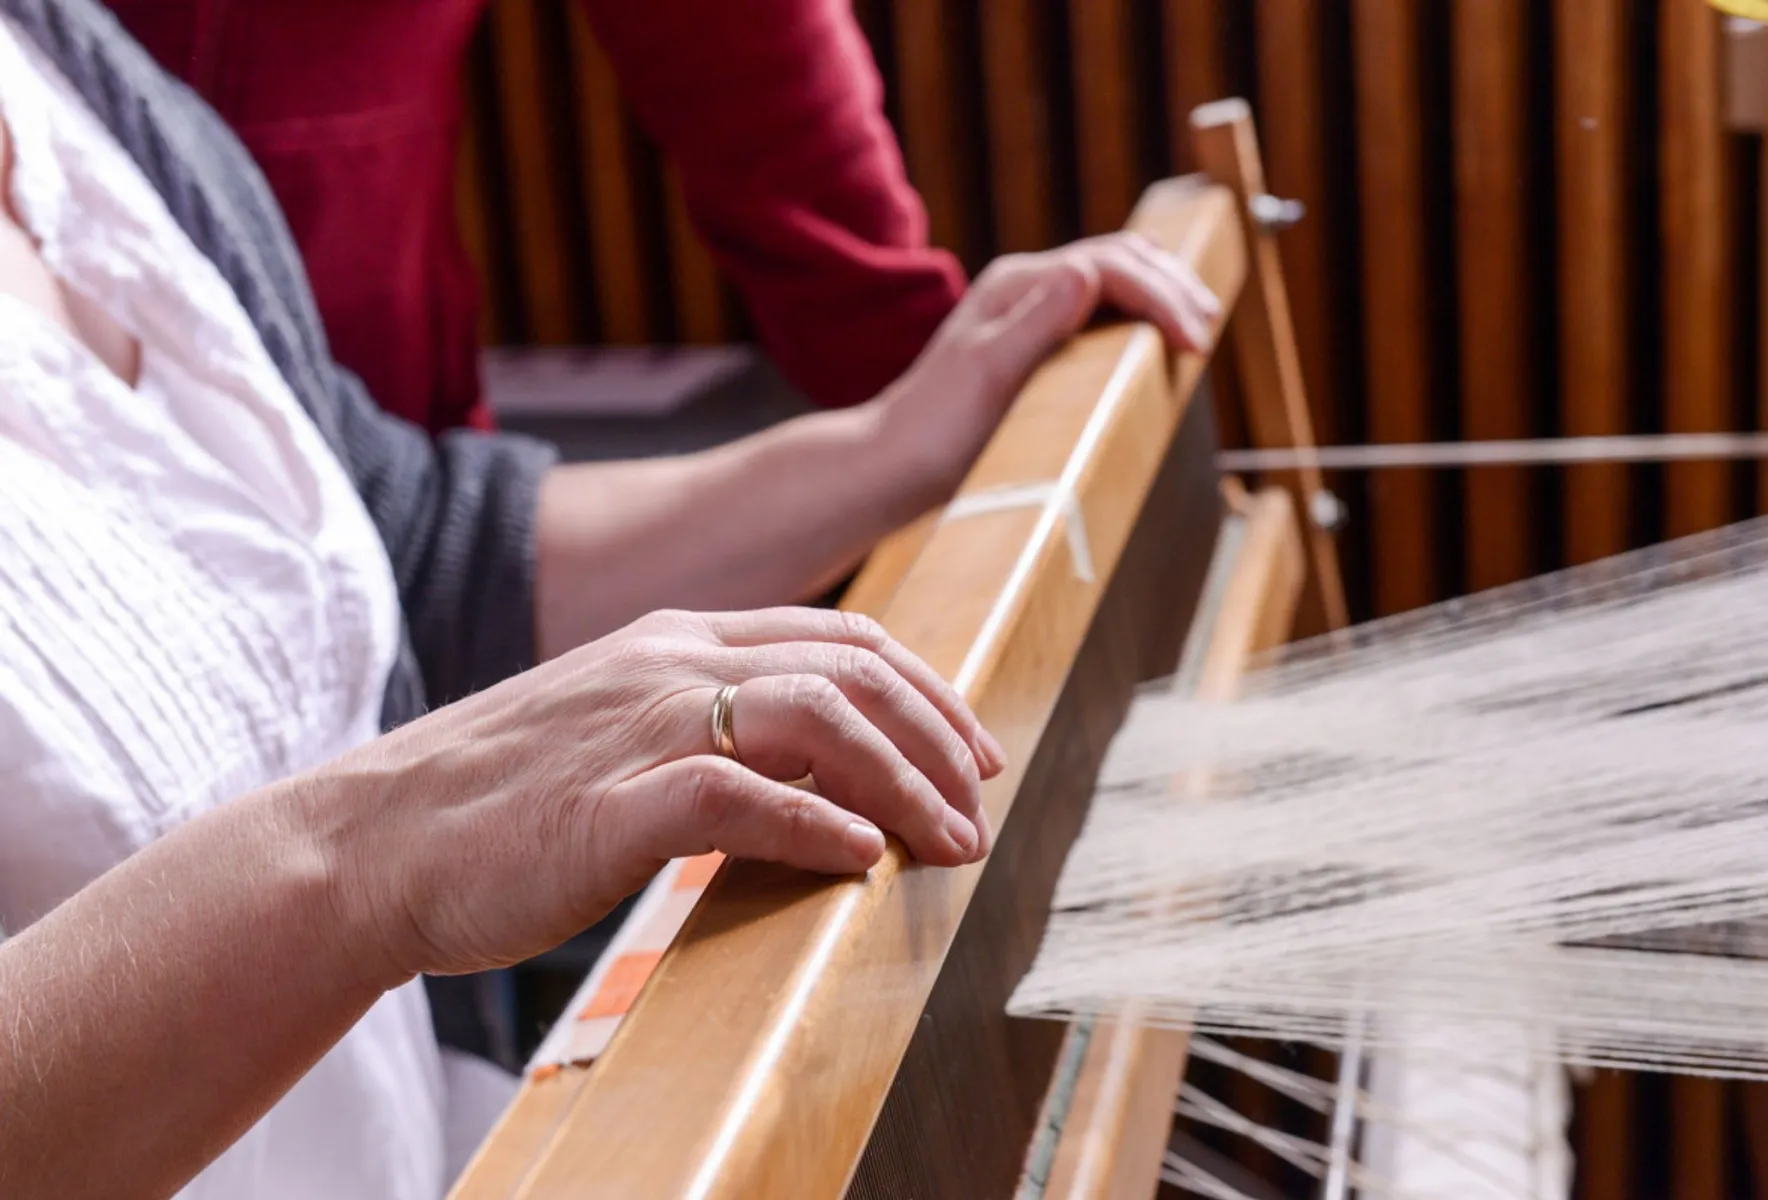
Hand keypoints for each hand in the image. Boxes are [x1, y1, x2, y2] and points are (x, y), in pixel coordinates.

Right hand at [311, 608, 1002, 977]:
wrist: (367, 842)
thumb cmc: (494, 800)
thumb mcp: (614, 728)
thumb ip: (707, 724)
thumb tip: (817, 770)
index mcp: (672, 639)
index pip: (838, 638)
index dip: (924, 689)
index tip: (973, 747)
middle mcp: (666, 664)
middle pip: (850, 671)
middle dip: (938, 736)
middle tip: (982, 805)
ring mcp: (637, 728)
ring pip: (816, 720)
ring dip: (904, 783)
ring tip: (950, 843)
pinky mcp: (606, 805)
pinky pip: (736, 797)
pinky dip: (816, 826)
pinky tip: (860, 861)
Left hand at [872, 231, 1221, 496]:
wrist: (893, 464)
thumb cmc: (935, 429)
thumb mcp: (986, 375)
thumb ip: (1035, 323)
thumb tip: (1086, 272)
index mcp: (1017, 285)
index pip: (1109, 266)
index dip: (1159, 296)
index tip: (1193, 339)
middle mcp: (1025, 289)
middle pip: (1117, 260)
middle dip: (1169, 286)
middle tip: (1208, 326)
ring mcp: (1030, 315)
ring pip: (1112, 282)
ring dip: (1159, 295)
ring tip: (1198, 324)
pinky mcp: (1035, 345)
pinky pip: (1099, 315)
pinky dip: (1138, 319)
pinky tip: (1156, 344)